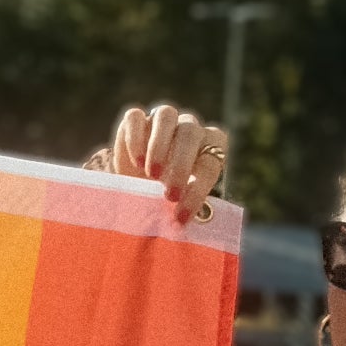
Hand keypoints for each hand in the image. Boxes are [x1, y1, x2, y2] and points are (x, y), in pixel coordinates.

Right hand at [90, 104, 231, 220]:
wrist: (136, 191)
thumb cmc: (163, 203)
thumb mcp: (177, 209)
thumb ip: (186, 212)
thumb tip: (189, 231)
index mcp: (208, 147)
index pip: (211, 160)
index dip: (199, 188)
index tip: (181, 216)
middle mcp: (188, 129)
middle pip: (190, 132)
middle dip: (181, 164)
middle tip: (168, 194)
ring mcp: (162, 121)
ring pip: (166, 115)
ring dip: (159, 145)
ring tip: (150, 174)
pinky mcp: (135, 121)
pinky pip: (136, 117)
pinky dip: (135, 137)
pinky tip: (134, 162)